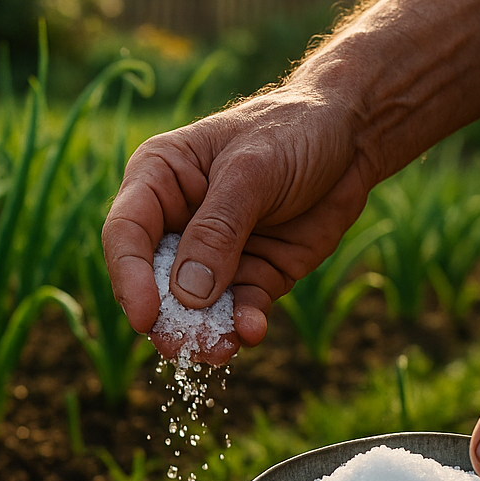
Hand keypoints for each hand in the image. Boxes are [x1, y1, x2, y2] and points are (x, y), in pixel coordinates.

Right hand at [101, 89, 372, 363]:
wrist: (354, 137)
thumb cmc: (293, 131)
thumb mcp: (253, 171)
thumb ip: (218, 230)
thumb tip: (187, 294)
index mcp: (158, 180)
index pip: (125, 233)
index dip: (129, 277)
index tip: (145, 316)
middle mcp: (176, 222)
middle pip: (152, 281)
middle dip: (165, 317)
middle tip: (180, 345)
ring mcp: (212, 255)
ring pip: (192, 307)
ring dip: (202, 333)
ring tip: (219, 350)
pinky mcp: (250, 277)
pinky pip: (236, 311)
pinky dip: (242, 326)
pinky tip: (252, 330)